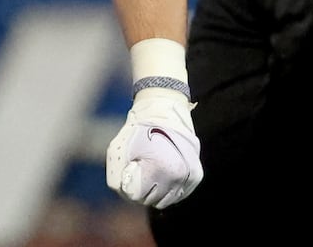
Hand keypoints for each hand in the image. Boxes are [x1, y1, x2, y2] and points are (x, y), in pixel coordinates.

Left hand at [106, 90, 202, 209]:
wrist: (165, 112)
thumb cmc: (137, 131)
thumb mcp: (118, 150)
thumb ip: (117, 177)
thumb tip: (126, 194)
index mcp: (157, 169)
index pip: (136, 196)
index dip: (128, 186)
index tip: (129, 172)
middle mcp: (176, 176)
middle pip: (151, 200)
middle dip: (141, 190)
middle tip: (139, 173)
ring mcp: (188, 177)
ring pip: (166, 201)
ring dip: (155, 192)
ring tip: (150, 174)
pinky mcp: (195, 176)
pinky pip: (178, 195)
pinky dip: (168, 189)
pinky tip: (162, 175)